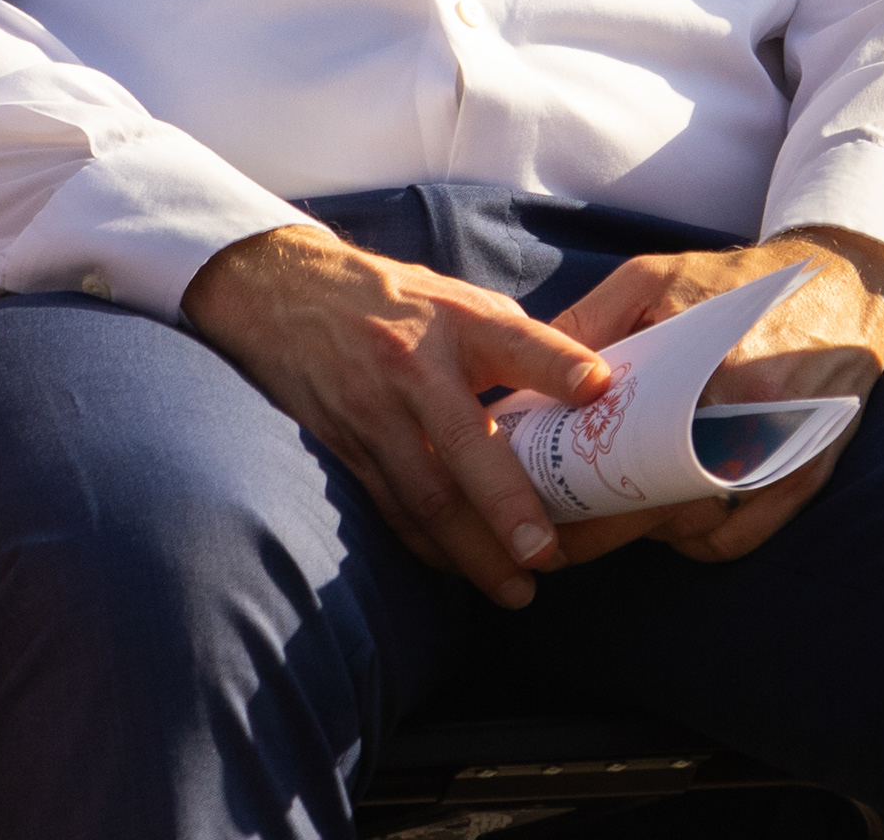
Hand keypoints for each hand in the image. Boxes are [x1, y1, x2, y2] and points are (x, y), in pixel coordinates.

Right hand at [180, 223, 616, 608]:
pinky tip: (464, 571)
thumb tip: (585, 389)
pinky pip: (393, 509)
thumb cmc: (393, 300)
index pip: (513, 341)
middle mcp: (413, 369)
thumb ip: (513, 341)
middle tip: (547, 554)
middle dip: (506, 504)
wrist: (286, 295)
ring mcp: (375, 413)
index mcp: (454, 321)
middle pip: (463, 443)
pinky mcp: (347, 448)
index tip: (598, 389)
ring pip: (425, 495)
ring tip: (517, 588)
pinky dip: (431, 548)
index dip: (556, 364)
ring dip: (472, 551)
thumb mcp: (457, 298)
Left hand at [538, 225, 883, 564]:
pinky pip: (738, 539)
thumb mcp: (654, 276)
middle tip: (556, 531)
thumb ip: (590, 319)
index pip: (629, 454)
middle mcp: (756, 422)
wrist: (842, 285)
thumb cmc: (736, 280)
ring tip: (603, 520)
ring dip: (647, 533)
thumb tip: (525, 377)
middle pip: (660, 504)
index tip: (537, 498)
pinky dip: (696, 542)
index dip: (577, 487)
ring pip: (696, 529)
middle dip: (602, 526)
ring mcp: (785, 457)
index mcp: (713, 373)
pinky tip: (667, 523)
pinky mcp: (807, 478)